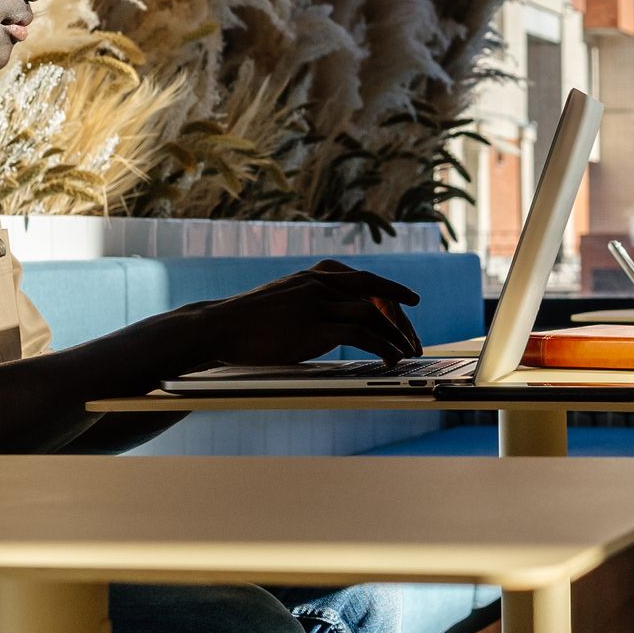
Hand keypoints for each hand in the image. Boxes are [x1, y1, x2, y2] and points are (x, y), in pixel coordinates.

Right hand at [193, 260, 424, 365]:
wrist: (220, 326)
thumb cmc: (250, 320)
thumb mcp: (287, 298)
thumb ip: (313, 300)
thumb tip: (338, 319)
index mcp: (316, 273)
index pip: (367, 279)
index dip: (392, 294)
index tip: (411, 303)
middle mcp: (321, 282)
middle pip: (376, 293)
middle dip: (400, 318)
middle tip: (414, 340)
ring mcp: (318, 302)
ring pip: (373, 313)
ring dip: (396, 335)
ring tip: (407, 354)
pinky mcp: (314, 327)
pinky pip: (361, 333)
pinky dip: (383, 345)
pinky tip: (390, 358)